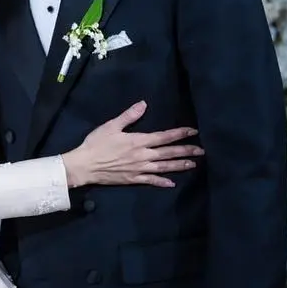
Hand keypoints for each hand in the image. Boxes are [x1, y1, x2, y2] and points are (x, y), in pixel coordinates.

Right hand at [63, 101, 201, 187]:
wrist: (85, 165)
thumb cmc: (96, 144)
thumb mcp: (111, 126)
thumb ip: (129, 116)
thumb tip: (144, 104)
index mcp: (138, 141)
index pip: (164, 137)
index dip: (180, 134)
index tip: (193, 131)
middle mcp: (143, 156)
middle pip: (168, 153)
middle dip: (186, 151)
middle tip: (201, 151)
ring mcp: (139, 169)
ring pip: (164, 167)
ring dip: (179, 165)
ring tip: (192, 164)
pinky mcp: (133, 179)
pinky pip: (151, 181)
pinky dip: (162, 182)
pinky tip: (171, 183)